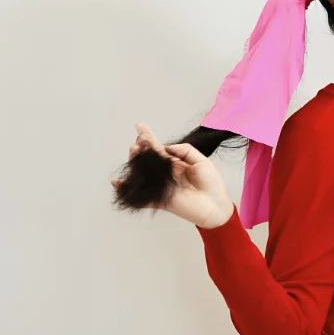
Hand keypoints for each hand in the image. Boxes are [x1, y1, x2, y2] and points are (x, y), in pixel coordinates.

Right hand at [111, 125, 234, 227]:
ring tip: (133, 151)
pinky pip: (142, 197)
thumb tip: (166, 147)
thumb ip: (185, 151)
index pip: (158, 149)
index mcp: (175, 163)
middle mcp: (166, 174)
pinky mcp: (161, 201)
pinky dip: (129, 192)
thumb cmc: (212, 185)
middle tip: (138, 142)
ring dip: (136, 162)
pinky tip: (117, 184)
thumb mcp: (201, 161)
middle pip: (148, 159)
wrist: (216, 207)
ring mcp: (162, 187)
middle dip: (141, 149)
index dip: (149, 138)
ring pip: (143, 173)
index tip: (140, 127)